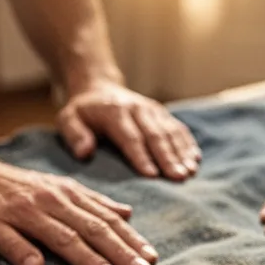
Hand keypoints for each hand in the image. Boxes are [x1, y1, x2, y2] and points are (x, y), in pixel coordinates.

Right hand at [0, 157, 157, 264]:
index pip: (105, 220)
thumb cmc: (18, 189)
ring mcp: (20, 213)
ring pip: (58, 235)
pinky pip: (8, 240)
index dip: (130, 239)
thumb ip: (92, 202)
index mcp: (67, 196)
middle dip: (119, 251)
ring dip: (85, 257)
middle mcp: (49, 202)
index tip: (152, 258)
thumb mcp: (59, 189)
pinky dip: (23, 253)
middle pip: (90, 229)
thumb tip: (128, 213)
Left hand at [58, 79, 200, 180]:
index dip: (141, 156)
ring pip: (170, 132)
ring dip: (182, 153)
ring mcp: (153, 110)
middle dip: (168, 158)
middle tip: (179, 177)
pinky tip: (196, 159)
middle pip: (155, 136)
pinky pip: (178, 128)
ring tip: (190, 171)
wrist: (99, 87)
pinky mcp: (163, 114)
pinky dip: (188, 144)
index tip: (152, 176)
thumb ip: (74, 135)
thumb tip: (85, 153)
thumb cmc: (83, 112)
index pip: (130, 137)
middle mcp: (137, 109)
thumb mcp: (68, 119)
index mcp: (114, 112)